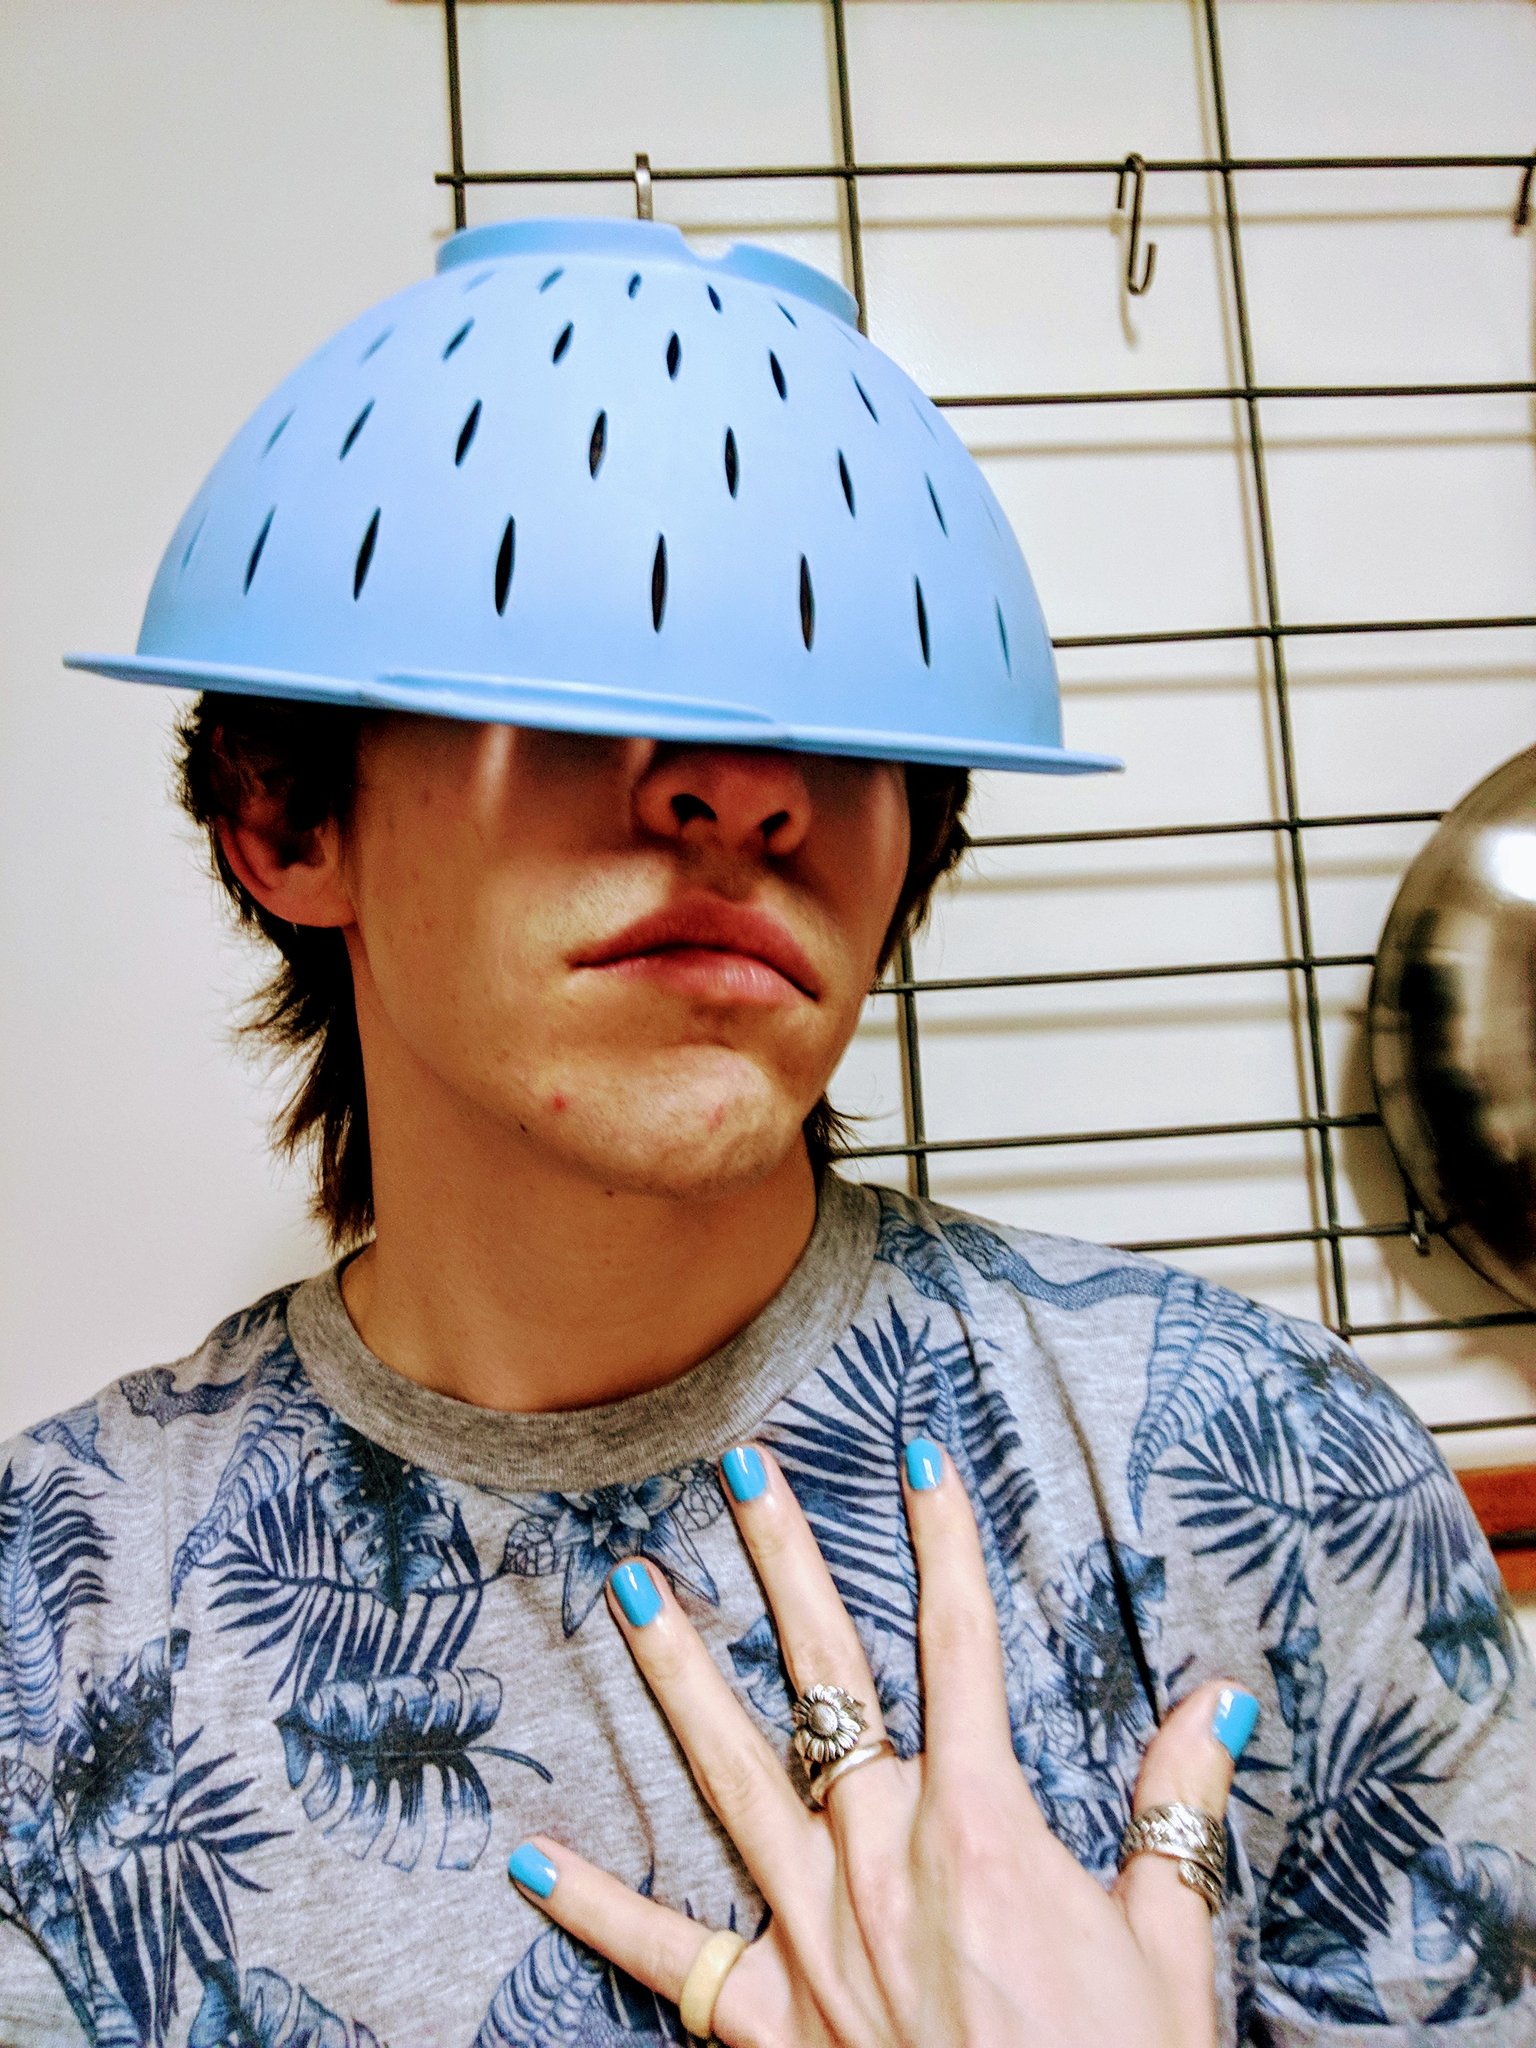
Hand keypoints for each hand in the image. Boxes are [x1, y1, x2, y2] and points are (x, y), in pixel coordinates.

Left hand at [507, 1438, 1254, 2046]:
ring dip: (677, 1676)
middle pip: (826, 1677)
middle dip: (785, 1563)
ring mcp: (811, 1933)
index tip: (919, 1453)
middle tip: (741, 1469)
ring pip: (731, 1775)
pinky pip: (665, 1955)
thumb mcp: (1169, 1947)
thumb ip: (1176, 1813)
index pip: (961, 1645)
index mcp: (979, 1826)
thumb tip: (1222, 1704)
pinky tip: (529, 1860)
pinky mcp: (765, 2019)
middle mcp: (879, 1856)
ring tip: (632, 1589)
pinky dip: (595, 1909)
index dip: (942, 1540)